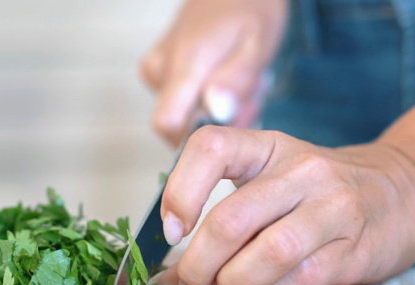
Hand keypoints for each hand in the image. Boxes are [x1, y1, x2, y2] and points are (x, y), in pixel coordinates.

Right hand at [141, 0, 286, 146]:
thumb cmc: (251, 9)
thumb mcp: (258, 44)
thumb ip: (236, 80)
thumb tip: (214, 113)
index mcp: (186, 62)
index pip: (167, 124)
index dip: (193, 140)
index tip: (227, 130)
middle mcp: (162, 67)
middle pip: (175, 125)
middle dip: (214, 125)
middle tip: (248, 99)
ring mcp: (156, 67)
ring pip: (180, 114)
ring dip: (216, 112)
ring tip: (242, 86)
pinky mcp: (157, 68)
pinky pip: (179, 101)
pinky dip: (207, 100)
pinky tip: (227, 82)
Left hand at [155, 126, 414, 284]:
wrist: (403, 191)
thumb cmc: (320, 191)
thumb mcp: (274, 180)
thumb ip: (225, 216)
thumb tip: (171, 273)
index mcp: (270, 146)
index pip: (211, 146)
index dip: (180, 190)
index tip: (172, 231)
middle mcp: (301, 171)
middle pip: (231, 219)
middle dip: (198, 264)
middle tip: (190, 283)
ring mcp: (332, 207)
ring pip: (267, 254)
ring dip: (232, 284)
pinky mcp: (354, 248)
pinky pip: (298, 280)